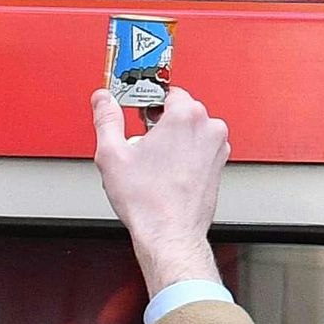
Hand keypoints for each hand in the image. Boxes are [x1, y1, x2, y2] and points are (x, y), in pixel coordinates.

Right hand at [92, 85, 226, 291]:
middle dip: (160, 121)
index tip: (135, 109)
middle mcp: (208, 127)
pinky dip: (186, 153)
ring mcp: (218, 146)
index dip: (146, 102)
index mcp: (186, 115)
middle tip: (141, 142)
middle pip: (180, 110)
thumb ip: (106, 119)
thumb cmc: (147, 200)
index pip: (166, 91)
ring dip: (174, 138)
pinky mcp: (220, 163)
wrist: (169, 232)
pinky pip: (200, 147)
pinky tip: (168, 170)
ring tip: (154, 160)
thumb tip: (102, 99)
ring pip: (191, 129)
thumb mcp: (112, 154)